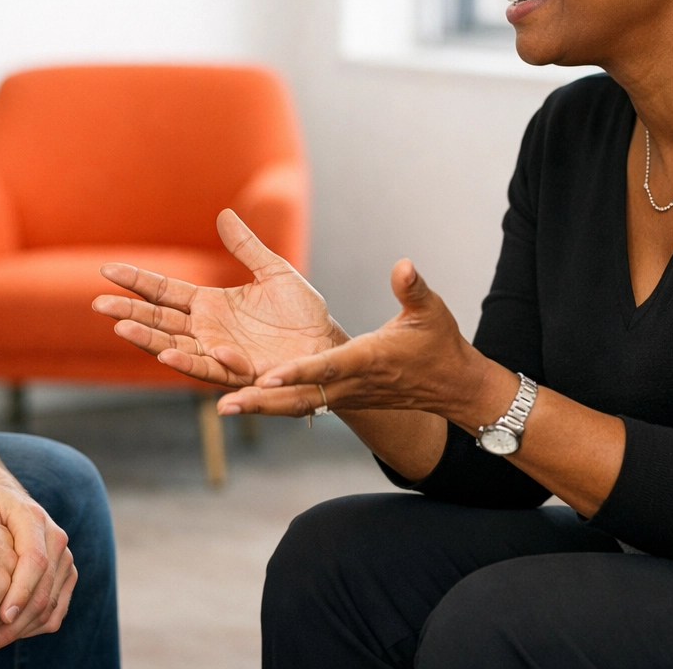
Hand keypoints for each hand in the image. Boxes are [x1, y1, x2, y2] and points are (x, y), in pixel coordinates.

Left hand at [0, 482, 76, 652]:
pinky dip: (31, 629)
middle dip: (15, 623)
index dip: (20, 592)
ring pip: (50, 607)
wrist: (10, 503)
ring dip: (20, 631)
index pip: (35, 560)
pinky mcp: (67, 577)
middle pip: (44, 591)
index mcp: (34, 519)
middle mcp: (56, 539)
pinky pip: (55, 613)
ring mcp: (65, 560)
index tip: (0, 617)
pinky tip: (5, 634)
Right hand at [93, 209, 347, 388]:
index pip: (164, 291)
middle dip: (129, 312)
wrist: (327, 346)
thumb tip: (224, 213)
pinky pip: (206, 368)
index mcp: (210, 304)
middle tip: (98, 303)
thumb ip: (246, 247)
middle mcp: (206, 329)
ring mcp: (217, 352)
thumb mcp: (274, 272)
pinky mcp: (236, 373)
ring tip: (122, 328)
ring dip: (148, 339)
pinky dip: (186, 363)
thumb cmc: (302, 313)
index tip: (107, 269)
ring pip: (173, 346)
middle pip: (159, 319)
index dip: (136, 280)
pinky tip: (167, 355)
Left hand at [219, 259, 496, 423]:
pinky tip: (243, 399)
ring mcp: (344, 395)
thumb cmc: (439, 344)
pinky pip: (302, 403)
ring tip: (222, 409)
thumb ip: (413, 288)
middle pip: (302, 399)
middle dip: (264, 403)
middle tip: (224, 407)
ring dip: (261, 407)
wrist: (450, 387)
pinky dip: (273, 404)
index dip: (299, 372)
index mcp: (368, 360)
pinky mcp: (341, 397)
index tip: (268, 376)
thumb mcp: (430, 311)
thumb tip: (403, 264)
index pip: (329, 368)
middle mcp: (351, 384)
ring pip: (297, 406)